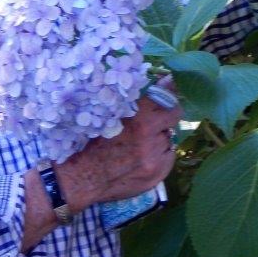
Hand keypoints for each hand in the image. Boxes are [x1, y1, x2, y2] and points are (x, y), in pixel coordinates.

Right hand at [54, 85, 181, 212]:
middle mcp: (149, 136)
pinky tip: (143, 158)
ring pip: (168, 139)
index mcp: (137, 117)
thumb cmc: (94, 140)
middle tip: (153, 120)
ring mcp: (155, 157)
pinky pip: (167, 158)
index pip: (166, 98)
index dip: (168, 94)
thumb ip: (139, 99)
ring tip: (140, 143)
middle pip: (172, 117)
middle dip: (165, 116)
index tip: (167, 87)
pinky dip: (159, 156)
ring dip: (159, 138)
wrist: (85, 176)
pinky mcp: (158, 174)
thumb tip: (165, 80)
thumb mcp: (111, 113)